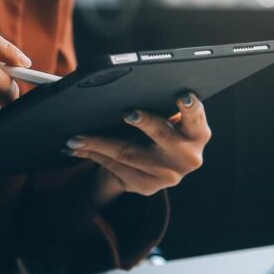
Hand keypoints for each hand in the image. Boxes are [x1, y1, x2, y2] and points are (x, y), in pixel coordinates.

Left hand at [64, 93, 211, 207]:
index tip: (182, 96)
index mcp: (198, 133)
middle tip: (127, 113)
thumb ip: (161, 106)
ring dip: (98, 143)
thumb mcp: (169, 120)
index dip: (190, 107)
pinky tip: (78, 148)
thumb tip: (132, 87)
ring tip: (76, 136)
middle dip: (145, 122)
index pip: (196, 117)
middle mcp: (187, 157)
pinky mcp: (147, 187)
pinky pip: (116, 168)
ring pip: (128, 153)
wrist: (155, 169)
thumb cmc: (160, 131)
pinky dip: (94, 155)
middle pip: (161, 134)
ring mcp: (168, 176)